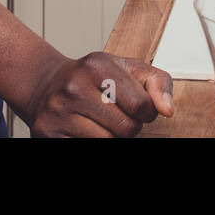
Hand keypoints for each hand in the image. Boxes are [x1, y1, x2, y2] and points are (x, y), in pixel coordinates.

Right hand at [24, 52, 173, 137]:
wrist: (47, 85)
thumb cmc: (93, 78)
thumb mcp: (127, 69)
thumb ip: (157, 82)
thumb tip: (168, 110)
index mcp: (95, 65)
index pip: (142, 106)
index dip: (145, 111)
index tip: (134, 104)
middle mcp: (73, 87)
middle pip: (127, 129)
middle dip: (127, 125)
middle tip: (113, 113)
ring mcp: (57, 112)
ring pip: (108, 143)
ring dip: (110, 137)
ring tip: (98, 121)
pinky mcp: (47, 134)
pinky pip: (88, 148)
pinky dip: (91, 142)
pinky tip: (83, 129)